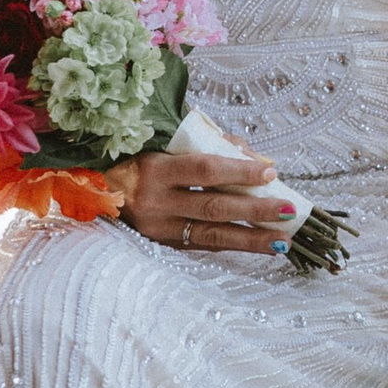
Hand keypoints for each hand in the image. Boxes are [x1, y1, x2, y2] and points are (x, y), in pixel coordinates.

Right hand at [116, 146, 296, 256]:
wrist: (98, 187)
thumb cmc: (141, 156)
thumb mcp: (169, 142)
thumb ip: (213, 145)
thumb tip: (258, 160)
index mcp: (154, 168)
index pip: (205, 169)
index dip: (240, 171)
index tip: (271, 172)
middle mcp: (154, 202)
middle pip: (214, 207)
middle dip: (255, 210)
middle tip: (289, 210)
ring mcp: (157, 228)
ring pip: (212, 236)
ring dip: (251, 238)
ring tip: (282, 240)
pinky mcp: (161, 245)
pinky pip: (203, 245)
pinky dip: (233, 245)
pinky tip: (258, 246)